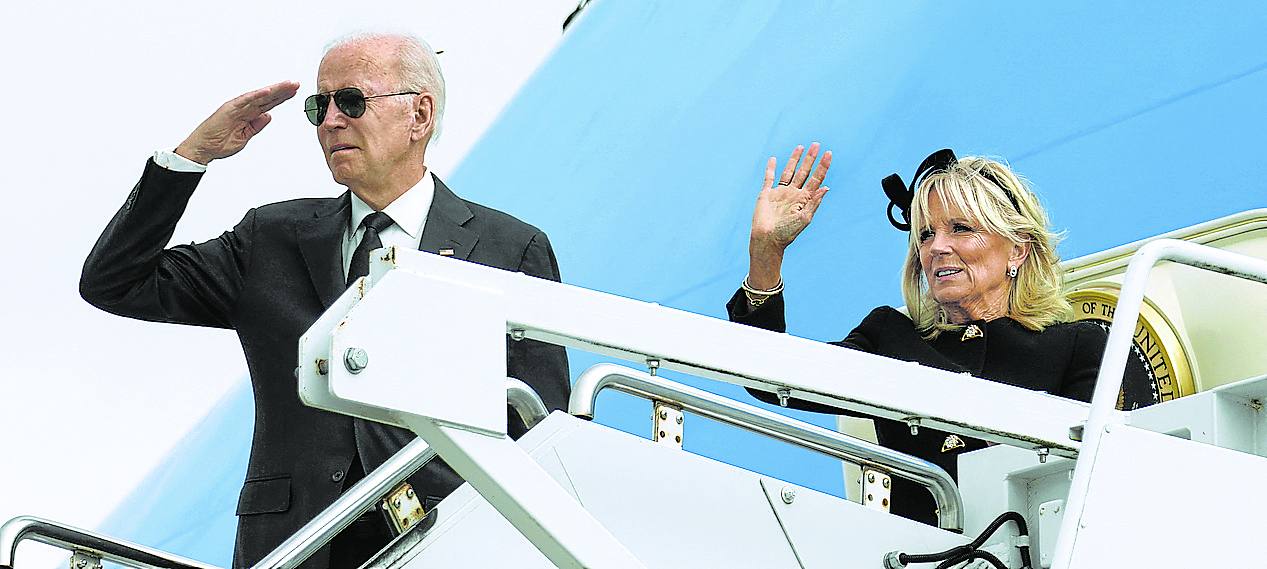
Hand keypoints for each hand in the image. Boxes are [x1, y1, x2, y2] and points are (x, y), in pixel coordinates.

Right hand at [174, 81, 299, 164]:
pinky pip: (245, 100)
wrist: (204, 148)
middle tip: (295, 84)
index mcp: (248, 115)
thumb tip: (268, 116)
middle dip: (282, 91)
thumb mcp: (245, 137)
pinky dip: (256, 95)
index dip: (281, 98)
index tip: (294, 93)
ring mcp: (237, 107)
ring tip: (288, 85)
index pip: (268, 104)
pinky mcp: (229, 109)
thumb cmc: (220, 143)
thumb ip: (256, 126)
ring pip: (259, 96)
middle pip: (267, 98)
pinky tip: (268, 91)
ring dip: (274, 90)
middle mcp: (244, 108)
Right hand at [747, 143, 831, 287]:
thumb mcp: (804, 218)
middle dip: (810, 158)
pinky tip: (774, 159)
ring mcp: (780, 193)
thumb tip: (826, 188)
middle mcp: (794, 194)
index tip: (828, 154)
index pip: (816, 179)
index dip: (823, 166)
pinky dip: (771, 168)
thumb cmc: (787, 233)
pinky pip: (769, 178)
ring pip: (789, 171)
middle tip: (817, 144)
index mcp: (805, 199)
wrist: (767, 239)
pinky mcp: (766, 194)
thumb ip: (814, 203)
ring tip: (801, 147)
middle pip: (804, 172)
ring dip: (795, 159)